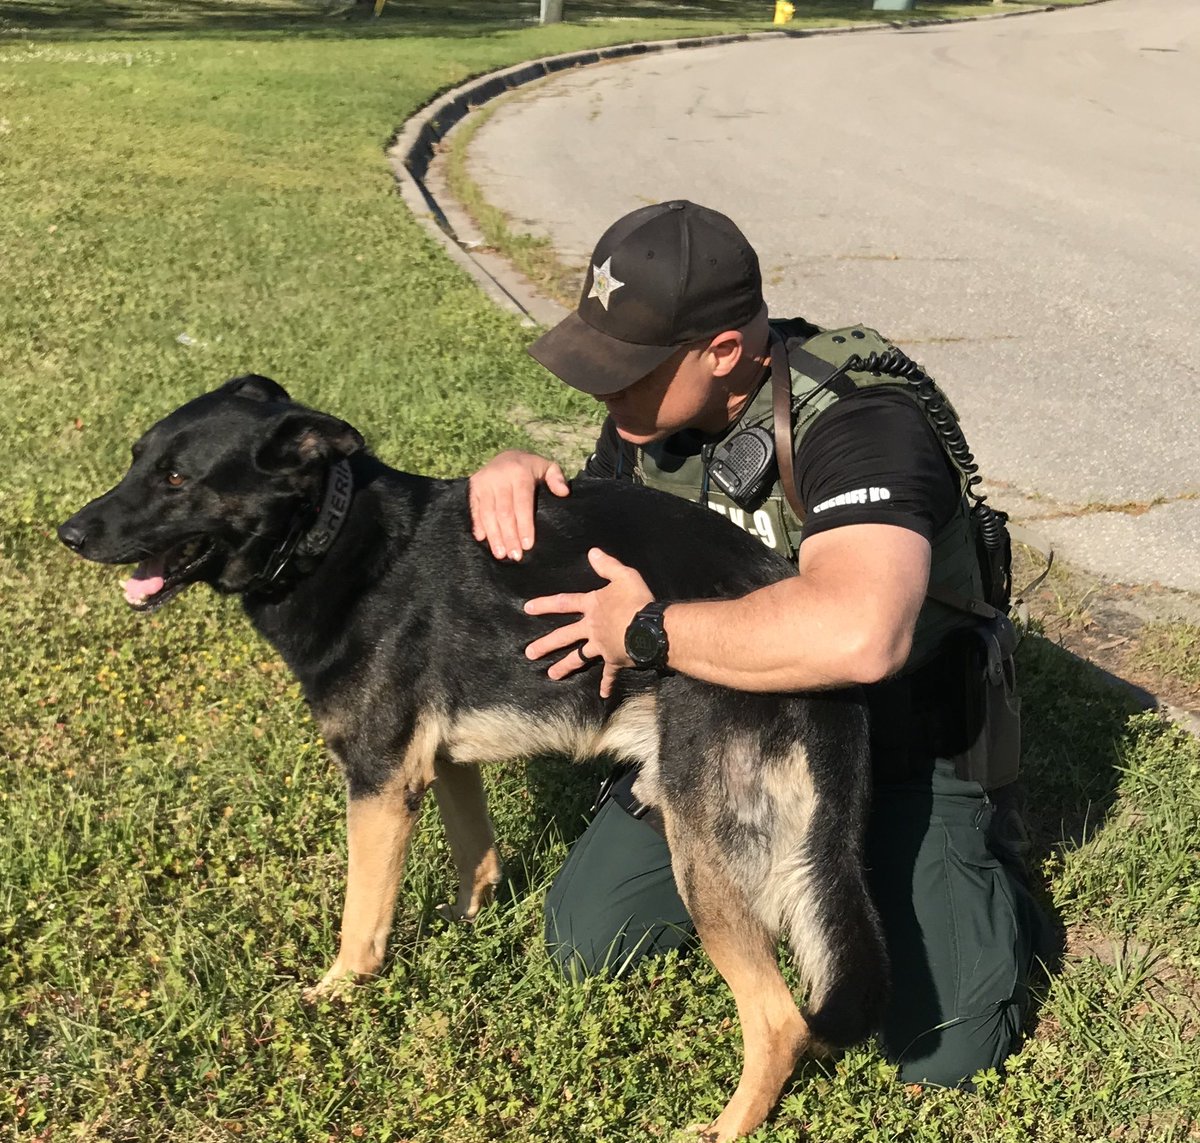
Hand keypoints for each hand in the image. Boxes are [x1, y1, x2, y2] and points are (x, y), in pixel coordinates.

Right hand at [469, 450, 569, 560]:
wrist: (506, 455)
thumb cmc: (531, 468)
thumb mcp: (547, 466)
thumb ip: (556, 478)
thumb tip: (564, 493)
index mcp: (519, 473)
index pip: (522, 504)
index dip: (524, 525)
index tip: (527, 545)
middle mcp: (499, 477)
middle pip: (504, 512)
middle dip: (509, 536)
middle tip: (515, 556)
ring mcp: (484, 482)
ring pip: (488, 513)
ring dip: (494, 535)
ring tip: (501, 554)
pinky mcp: (474, 487)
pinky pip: (474, 509)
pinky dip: (478, 525)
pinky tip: (482, 539)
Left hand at [524, 548, 653, 697]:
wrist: (650, 627)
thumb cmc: (637, 600)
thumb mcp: (623, 575)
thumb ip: (607, 565)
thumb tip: (592, 552)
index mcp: (592, 606)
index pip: (564, 603)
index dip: (545, 604)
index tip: (527, 609)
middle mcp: (592, 628)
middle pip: (564, 636)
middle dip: (546, 645)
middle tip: (529, 653)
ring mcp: (601, 646)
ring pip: (579, 657)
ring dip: (565, 666)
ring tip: (551, 675)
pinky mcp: (615, 660)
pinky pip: (609, 673)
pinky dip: (607, 683)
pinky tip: (603, 694)